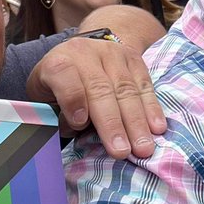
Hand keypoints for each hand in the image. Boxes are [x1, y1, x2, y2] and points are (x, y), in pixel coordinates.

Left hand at [25, 36, 166, 159]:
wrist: (82, 52)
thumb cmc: (59, 86)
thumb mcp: (46, 98)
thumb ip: (56, 115)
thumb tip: (74, 132)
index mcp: (58, 61)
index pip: (64, 76)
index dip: (73, 99)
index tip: (80, 124)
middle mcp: (85, 52)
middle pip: (100, 88)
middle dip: (112, 123)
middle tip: (121, 151)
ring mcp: (112, 53)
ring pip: (126, 88)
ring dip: (136, 121)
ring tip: (143, 147)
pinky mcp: (133, 58)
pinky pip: (145, 85)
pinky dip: (152, 108)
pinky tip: (157, 128)